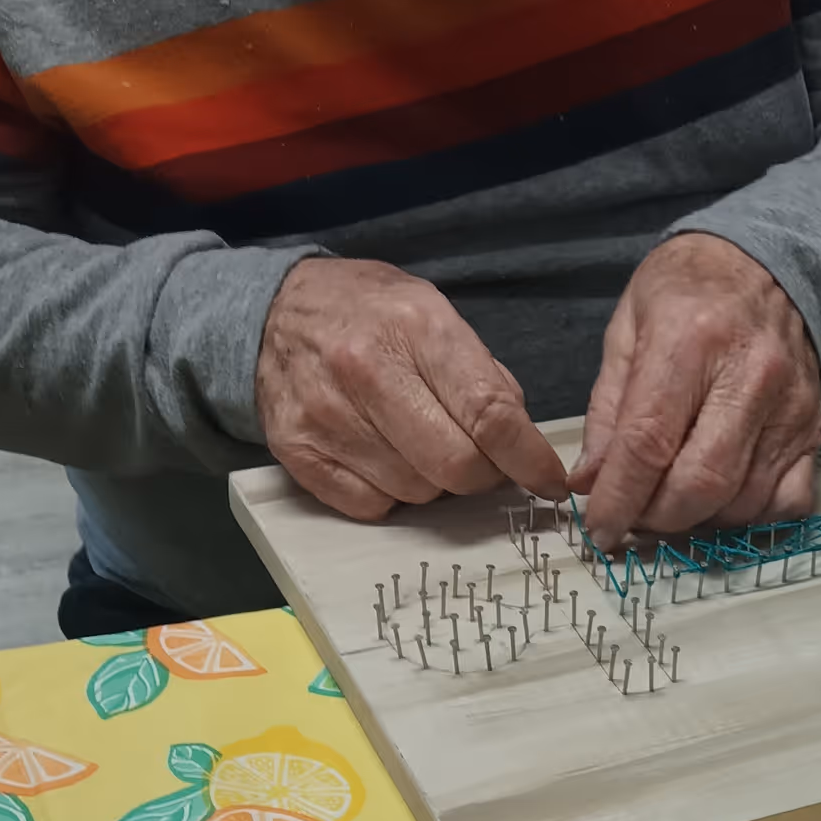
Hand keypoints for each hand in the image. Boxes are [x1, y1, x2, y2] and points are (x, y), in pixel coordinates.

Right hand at [255, 257, 567, 520]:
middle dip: (482, 476)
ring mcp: (327, 417)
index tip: (548, 482)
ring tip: (417, 444)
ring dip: (433, 483)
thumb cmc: (369, 314)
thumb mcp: (434, 314)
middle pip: (456, 468)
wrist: (272, 313)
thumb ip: (484, 377)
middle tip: (478, 461)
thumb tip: (523, 448)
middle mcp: (367, 371)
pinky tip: (382, 457)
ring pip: (417, 494)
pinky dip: (389, 494)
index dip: (528, 461)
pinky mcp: (299, 454)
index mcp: (415, 329)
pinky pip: (372, 506)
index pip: (489, 415)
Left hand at [569, 234, 820, 549]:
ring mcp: (790, 407)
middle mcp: (750, 375)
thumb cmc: (688, 292)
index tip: (599, 527)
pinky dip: (749, 516)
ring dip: (697, 520)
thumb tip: (591, 482)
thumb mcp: (627, 329)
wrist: (767, 262)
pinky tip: (722, 496)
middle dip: (656, 518)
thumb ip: (608, 410)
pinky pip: (786, 501)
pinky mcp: (815, 429)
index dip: (618, 499)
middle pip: (699, 483)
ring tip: (671, 501)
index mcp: (691, 340)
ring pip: (740, 502)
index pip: (649, 443)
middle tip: (634, 516)